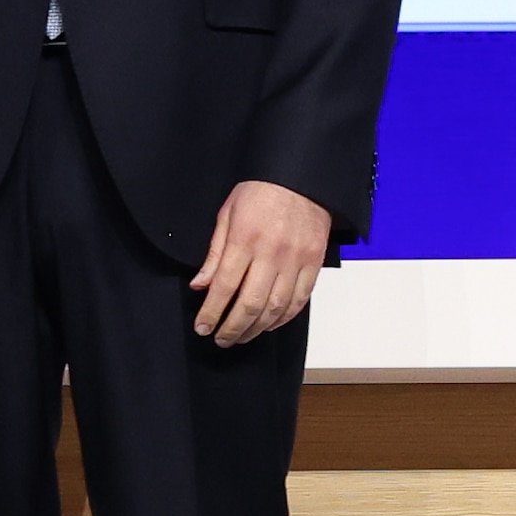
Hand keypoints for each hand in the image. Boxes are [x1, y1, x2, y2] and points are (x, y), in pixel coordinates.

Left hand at [191, 179, 330, 347]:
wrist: (300, 176)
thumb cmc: (262, 190)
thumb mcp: (227, 213)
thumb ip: (215, 252)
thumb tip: (200, 284)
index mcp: (245, 239)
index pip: (224, 286)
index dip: (211, 312)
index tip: (202, 327)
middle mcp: (271, 253)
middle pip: (250, 304)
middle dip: (232, 328)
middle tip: (221, 339)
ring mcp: (296, 260)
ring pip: (275, 308)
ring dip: (256, 328)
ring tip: (242, 336)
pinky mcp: (314, 263)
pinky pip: (300, 300)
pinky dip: (284, 318)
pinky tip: (270, 324)